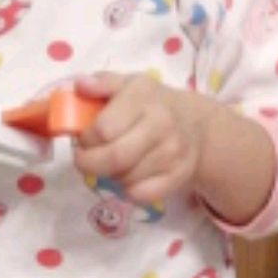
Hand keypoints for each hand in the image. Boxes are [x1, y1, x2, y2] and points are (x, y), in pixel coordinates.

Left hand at [72, 74, 209, 207]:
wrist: (197, 125)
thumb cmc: (153, 103)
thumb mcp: (130, 83)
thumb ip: (102, 82)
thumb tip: (80, 85)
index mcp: (143, 98)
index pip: (103, 129)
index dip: (85, 139)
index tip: (83, 139)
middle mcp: (161, 125)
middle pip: (114, 158)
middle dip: (89, 164)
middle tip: (84, 160)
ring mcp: (171, 154)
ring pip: (124, 179)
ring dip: (109, 175)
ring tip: (111, 163)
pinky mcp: (177, 177)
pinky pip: (140, 195)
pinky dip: (127, 190)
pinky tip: (129, 176)